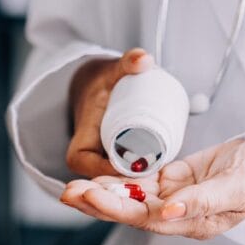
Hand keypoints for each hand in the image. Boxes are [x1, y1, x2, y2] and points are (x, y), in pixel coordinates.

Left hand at [60, 139, 244, 239]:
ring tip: (74, 186)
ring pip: (130, 197)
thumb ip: (203, 202)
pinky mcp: (170, 181)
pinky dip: (119, 180)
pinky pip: (140, 182)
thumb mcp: (235, 188)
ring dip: (102, 192)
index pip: (145, 218)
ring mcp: (171, 197)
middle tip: (68, 192)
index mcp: (190, 221)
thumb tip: (169, 212)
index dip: (116, 208)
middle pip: (129, 211)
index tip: (90, 195)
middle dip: (98, 203)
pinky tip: (99, 177)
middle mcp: (175, 214)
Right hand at [66, 48, 153, 177]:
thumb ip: (126, 63)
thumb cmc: (101, 85)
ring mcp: (100, 169)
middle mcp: (88, 167)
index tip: (145, 164)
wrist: (95, 90)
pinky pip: (125, 179)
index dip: (121, 173)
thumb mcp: (111, 74)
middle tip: (163, 167)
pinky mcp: (111, 168)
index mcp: (79, 153)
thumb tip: (143, 59)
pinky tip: (160, 182)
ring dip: (141, 184)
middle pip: (114, 181)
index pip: (98, 172)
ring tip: (166, 173)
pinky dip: (139, 182)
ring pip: (121, 182)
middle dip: (137, 180)